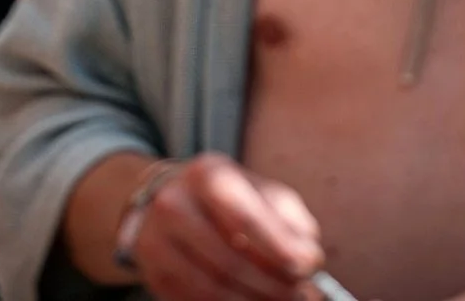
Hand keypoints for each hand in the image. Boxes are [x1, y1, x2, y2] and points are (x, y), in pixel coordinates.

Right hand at [128, 154, 323, 300]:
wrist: (170, 201)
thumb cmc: (228, 200)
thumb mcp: (261, 192)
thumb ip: (290, 220)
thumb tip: (309, 259)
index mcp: (206, 175)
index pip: (244, 218)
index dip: (279, 248)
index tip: (308, 267)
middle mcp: (173, 204)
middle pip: (228, 260)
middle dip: (273, 285)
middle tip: (301, 294)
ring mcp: (156, 242)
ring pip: (212, 288)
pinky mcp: (154, 275)